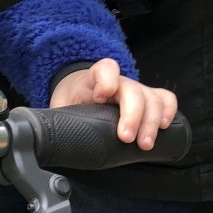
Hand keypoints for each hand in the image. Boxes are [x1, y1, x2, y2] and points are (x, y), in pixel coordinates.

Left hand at [49, 58, 177, 149]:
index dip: (105, 80)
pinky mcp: (147, 98)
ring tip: (145, 144)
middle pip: (132, 90)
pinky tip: (164, 128)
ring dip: (151, 121)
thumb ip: (56, 117)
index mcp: (92, 78)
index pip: (104, 69)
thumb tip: (45, 139)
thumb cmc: (71, 100)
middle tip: (127, 139)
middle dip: (133, 115)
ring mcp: (134, 89)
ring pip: (152, 97)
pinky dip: (168, 112)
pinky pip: (165, 99)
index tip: (100, 97)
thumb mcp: (59, 107)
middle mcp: (117, 81)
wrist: (78, 92)